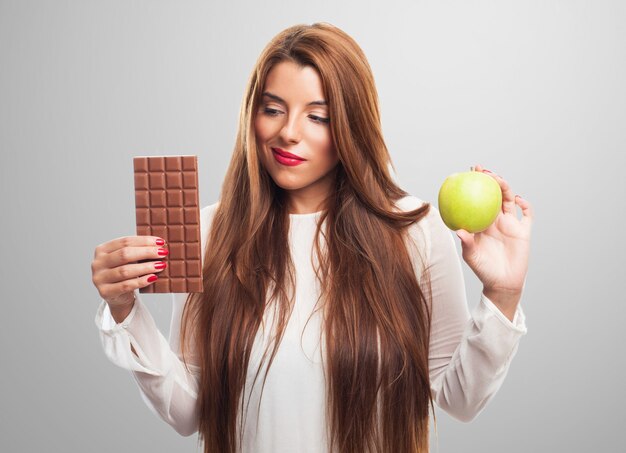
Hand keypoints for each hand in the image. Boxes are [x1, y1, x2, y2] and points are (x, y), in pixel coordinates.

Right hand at [91, 236, 168, 308]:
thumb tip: (159, 245)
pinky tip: (153, 278)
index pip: (125, 241)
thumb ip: (137, 251)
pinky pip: (126, 285)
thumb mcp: (127, 260)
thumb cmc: (124, 273)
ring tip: (160, 265)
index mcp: (102, 250)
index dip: (144, 241)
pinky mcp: (105, 292)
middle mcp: (97, 263)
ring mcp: (99, 278)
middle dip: (147, 252)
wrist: (117, 296)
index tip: (160, 242)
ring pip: (125, 270)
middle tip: (163, 253)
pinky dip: (141, 281)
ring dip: (146, 267)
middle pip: (124, 254)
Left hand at [455, 165, 533, 294]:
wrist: (502, 283)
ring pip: (509, 200)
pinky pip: (527, 215)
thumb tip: (459, 231)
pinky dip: (525, 205)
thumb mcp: (472, 256)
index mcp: (482, 223)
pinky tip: (518, 199)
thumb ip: (467, 243)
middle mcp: (496, 220)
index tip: (468, 174)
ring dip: (505, 188)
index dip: (474, 186)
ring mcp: (511, 224)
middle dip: (490, 180)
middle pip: (494, 195)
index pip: (477, 200)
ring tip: (499, 180)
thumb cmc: (483, 270)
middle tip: (483, 171)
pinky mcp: (524, 231)